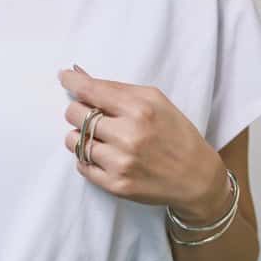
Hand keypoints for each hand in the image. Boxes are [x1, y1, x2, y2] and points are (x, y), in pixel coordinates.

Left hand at [58, 66, 229, 220]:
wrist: (196, 177)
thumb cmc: (175, 133)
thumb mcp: (155, 100)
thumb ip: (118, 89)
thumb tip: (81, 75)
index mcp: (140, 109)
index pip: (90, 91)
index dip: (72, 81)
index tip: (65, 77)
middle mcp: (128, 136)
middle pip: (75, 114)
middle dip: (79, 111)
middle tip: (92, 114)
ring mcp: (120, 162)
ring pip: (73, 141)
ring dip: (80, 136)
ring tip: (99, 137)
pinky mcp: (115, 185)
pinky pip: (81, 165)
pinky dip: (87, 157)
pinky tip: (104, 154)